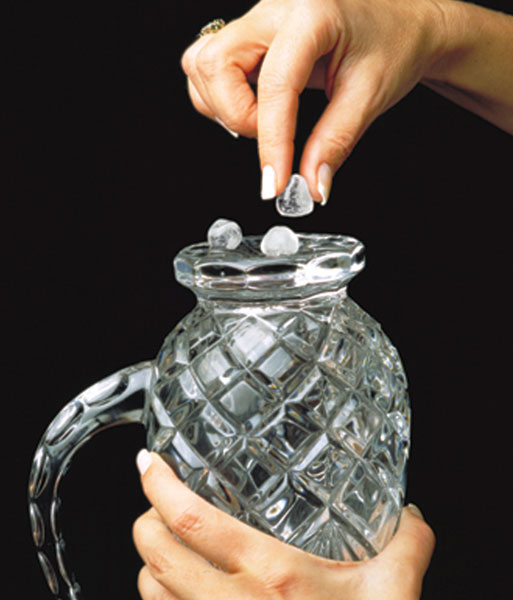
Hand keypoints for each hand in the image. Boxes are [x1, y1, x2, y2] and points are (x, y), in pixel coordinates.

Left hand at [133, 451, 434, 599]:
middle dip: (144, 520)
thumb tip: (409, 513)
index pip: (193, 520)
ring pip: (152, 593)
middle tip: (154, 501)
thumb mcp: (392, 594)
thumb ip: (407, 543)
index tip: (150, 462)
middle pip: (156, 555)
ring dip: (149, 563)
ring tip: (163, 542)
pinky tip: (177, 590)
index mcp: (271, 577)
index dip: (159, 485)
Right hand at [181, 0, 447, 202]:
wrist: (403, 20)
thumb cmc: (393, 43)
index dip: (272, 142)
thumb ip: (335, 142)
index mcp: (312, 13)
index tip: (275, 183)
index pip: (275, 85)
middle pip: (215, 64)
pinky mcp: (251, 35)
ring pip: (202, 63)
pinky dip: (221, 97)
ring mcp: (258, 19)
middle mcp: (275, 9)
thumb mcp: (371, 95)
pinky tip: (254, 108)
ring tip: (266, 120)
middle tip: (273, 138)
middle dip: (236, 115)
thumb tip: (311, 184)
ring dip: (223, 106)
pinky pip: (209, 65)